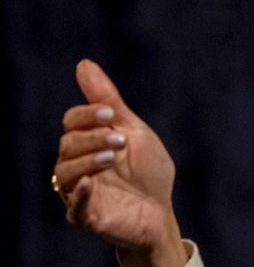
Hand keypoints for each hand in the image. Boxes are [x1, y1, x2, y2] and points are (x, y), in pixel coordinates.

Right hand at [53, 60, 187, 266]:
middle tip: (120, 141)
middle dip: (93, 138)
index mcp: (88, 142)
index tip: (108, 113)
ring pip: (65, 172)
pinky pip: (73, 207)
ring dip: (87, 161)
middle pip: (68, 144)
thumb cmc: (147, 170)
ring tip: (111, 158)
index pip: (72, 122)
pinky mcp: (87, 216)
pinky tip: (89, 182)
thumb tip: (84, 64)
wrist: (160, 209)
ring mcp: (79, 191)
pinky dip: (78, 194)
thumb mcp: (133, 130)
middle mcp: (77, 165)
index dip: (87, 115)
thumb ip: (108, 101)